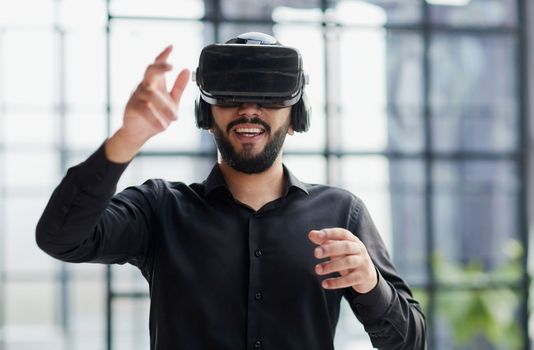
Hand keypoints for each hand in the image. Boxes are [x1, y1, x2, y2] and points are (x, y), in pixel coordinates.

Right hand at [106, 46, 189, 161]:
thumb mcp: (172, 101)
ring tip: (175, 118)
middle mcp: (145, 86)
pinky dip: (155, 118)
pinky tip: (163, 125)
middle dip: (159, 66)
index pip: (157, 66)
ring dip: (165, 107)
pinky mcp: (132, 108)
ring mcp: (137, 96)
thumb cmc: (155, 115)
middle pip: (149, 70)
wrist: (139, 133)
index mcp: (155, 83)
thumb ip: (179, 87)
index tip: (171, 47)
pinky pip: (144, 110)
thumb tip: (187, 70)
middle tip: (171, 66)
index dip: (163, 56)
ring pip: (150, 95)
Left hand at [308, 228, 377, 293]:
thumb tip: (311, 234)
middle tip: (315, 253)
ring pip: (347, 262)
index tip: (317, 236)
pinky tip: (324, 284)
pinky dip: (336, 282)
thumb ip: (325, 241)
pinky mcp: (362, 276)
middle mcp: (359, 249)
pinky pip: (349, 279)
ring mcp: (362, 263)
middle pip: (345, 246)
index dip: (330, 233)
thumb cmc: (348, 257)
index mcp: (353, 240)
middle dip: (330, 249)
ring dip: (331, 266)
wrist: (368, 275)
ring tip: (317, 270)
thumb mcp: (338, 248)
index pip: (342, 233)